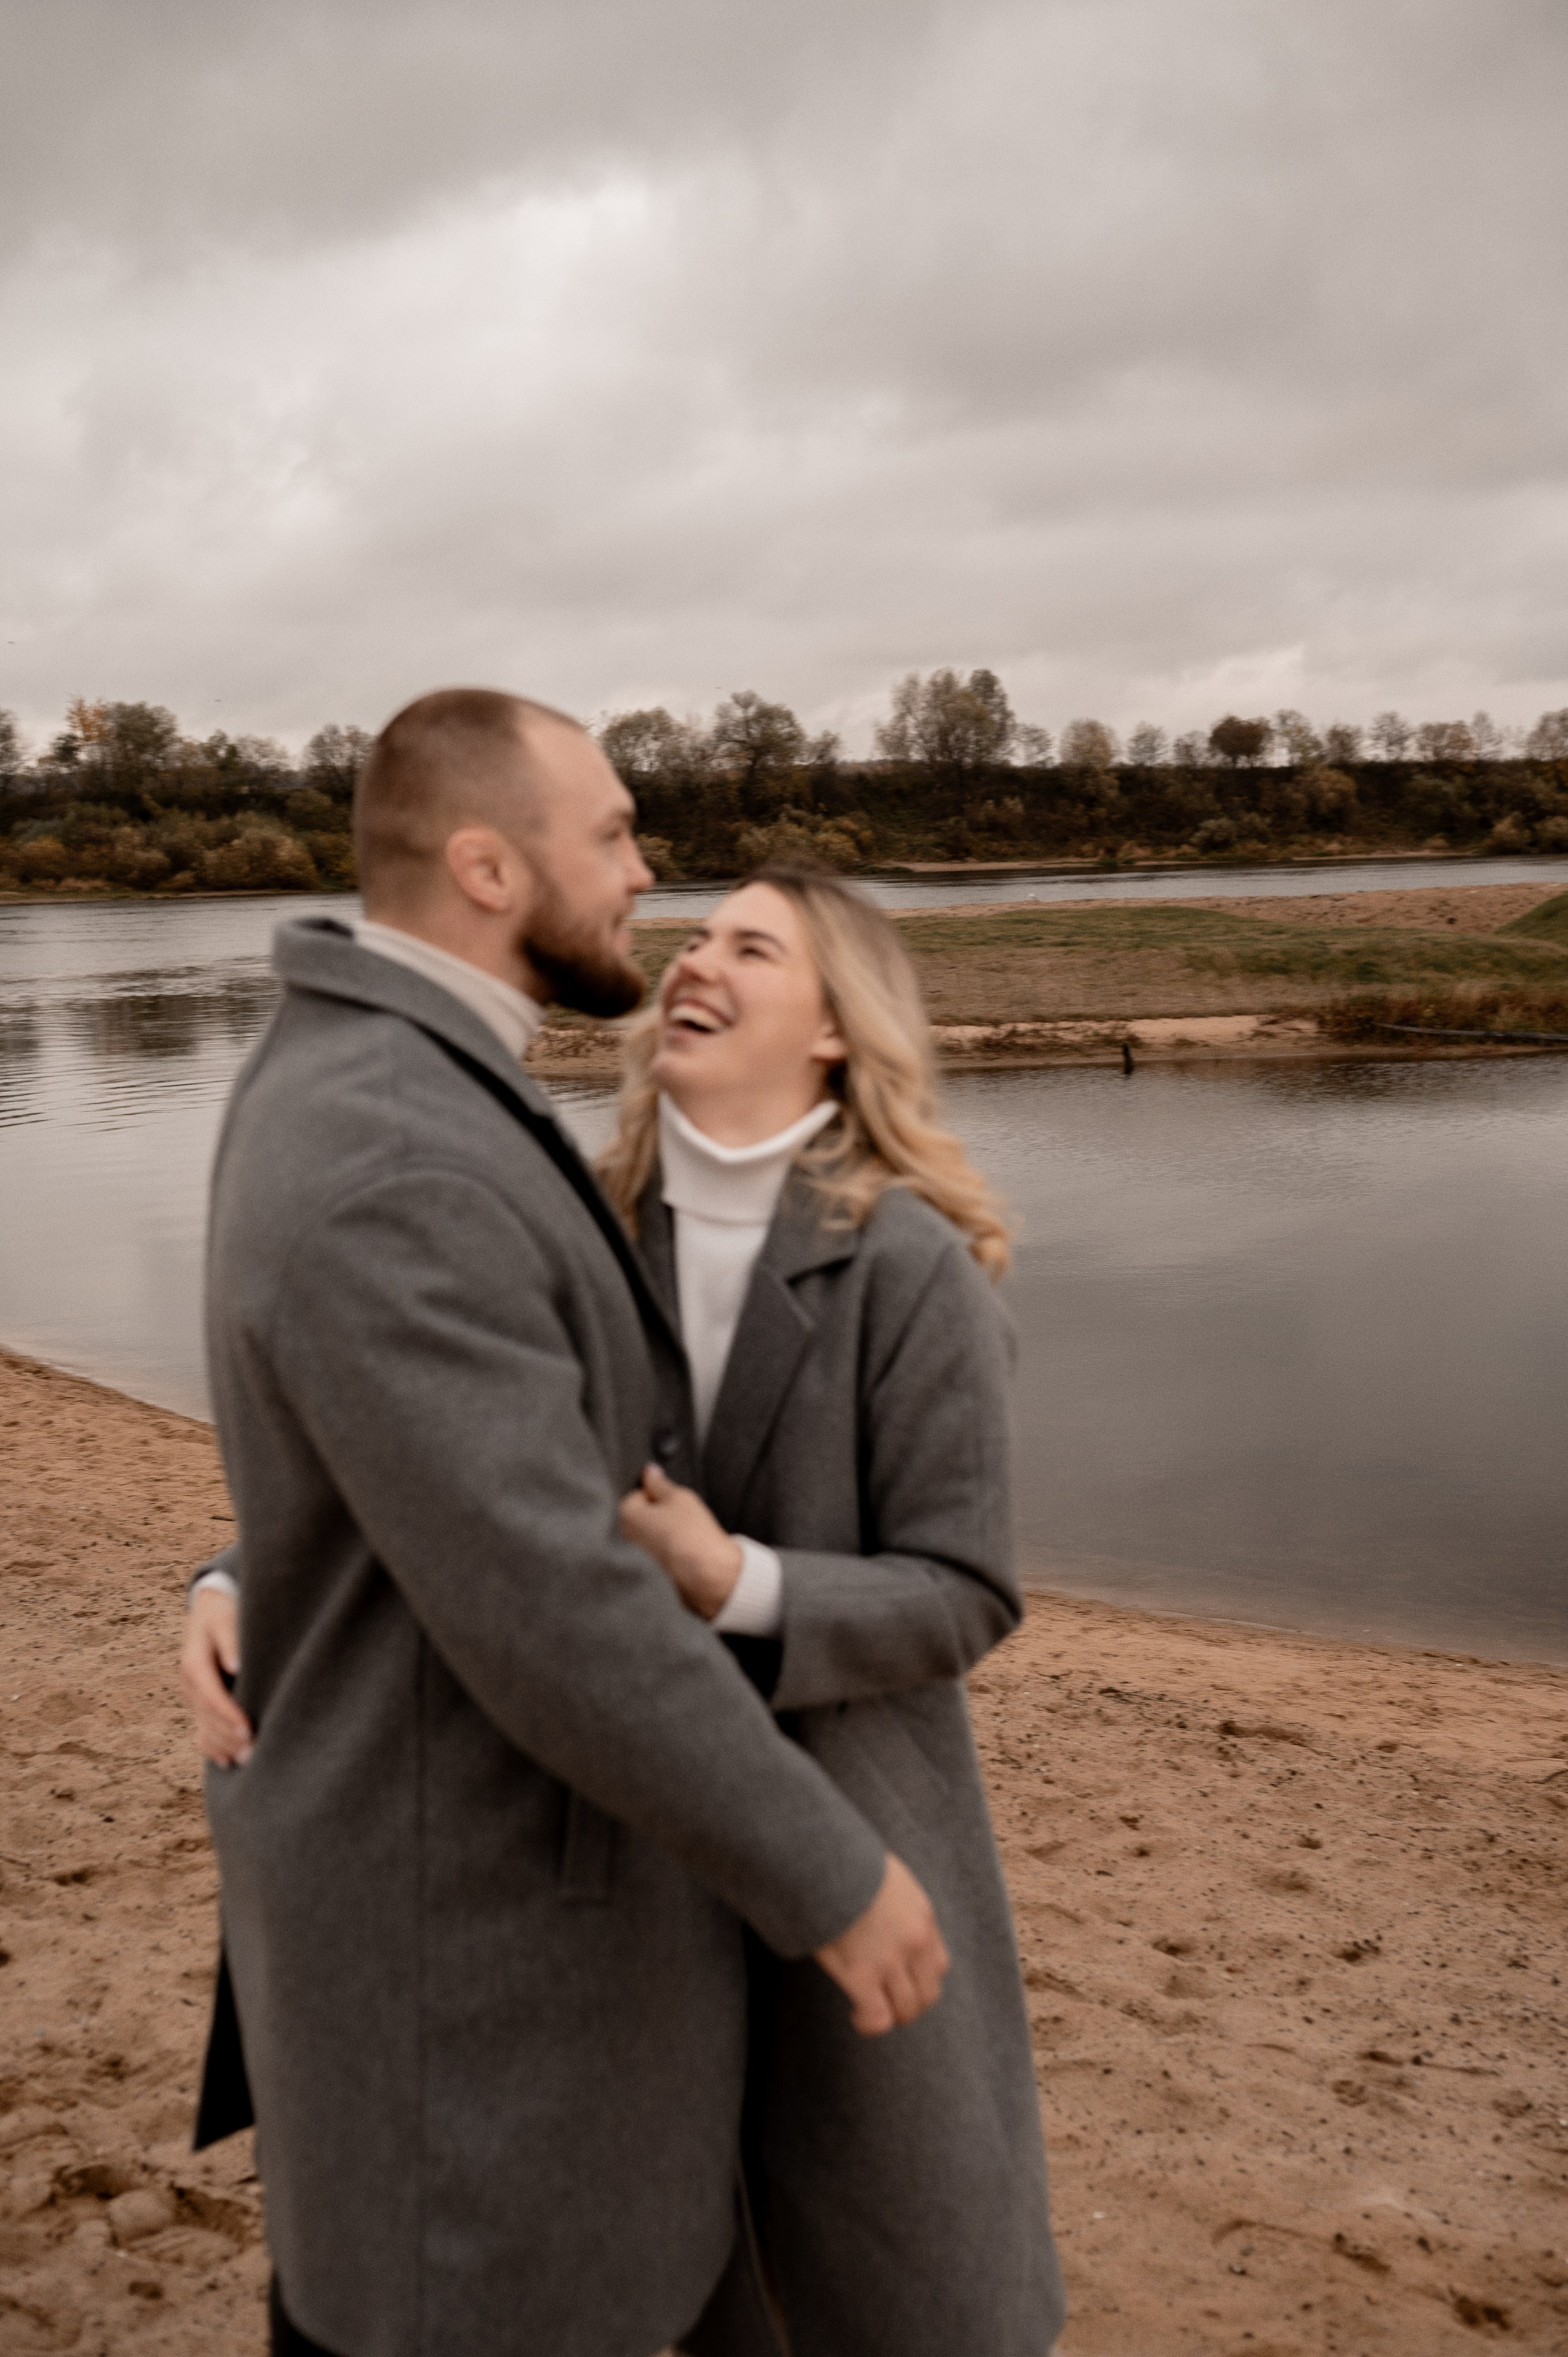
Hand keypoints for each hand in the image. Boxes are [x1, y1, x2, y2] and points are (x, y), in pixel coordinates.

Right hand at [179, 1588, 253, 1768]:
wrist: (210, 1609)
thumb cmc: (224, 1613)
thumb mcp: (226, 1618)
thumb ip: (231, 1640)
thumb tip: (237, 1666)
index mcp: (194, 1664)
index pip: (210, 1695)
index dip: (227, 1715)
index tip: (247, 1730)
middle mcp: (189, 1683)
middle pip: (206, 1717)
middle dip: (228, 1737)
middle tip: (254, 1753)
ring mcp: (192, 1695)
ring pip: (203, 1727)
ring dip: (222, 1746)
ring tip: (247, 1760)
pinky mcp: (199, 1701)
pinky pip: (200, 1730)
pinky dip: (212, 1746)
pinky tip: (228, 1761)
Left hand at [618, 1463, 742, 1619]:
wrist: (706, 1569)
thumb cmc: (691, 1532)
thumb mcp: (677, 1496)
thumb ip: (659, 1482)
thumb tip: (649, 1471)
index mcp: (626, 1513)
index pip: (638, 1491)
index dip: (657, 1492)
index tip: (670, 1497)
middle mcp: (626, 1534)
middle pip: (642, 1510)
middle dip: (658, 1508)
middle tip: (678, 1512)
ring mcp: (637, 1551)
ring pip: (651, 1527)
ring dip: (665, 1524)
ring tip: (683, 1528)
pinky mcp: (650, 1563)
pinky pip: (659, 1542)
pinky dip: (669, 1539)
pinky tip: (683, 1541)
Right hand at [814, 1854, 949, 2035]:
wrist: (825, 1860)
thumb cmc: (846, 1864)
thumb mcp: (888, 1878)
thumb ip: (897, 1904)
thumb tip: (884, 1917)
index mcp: (922, 1917)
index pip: (939, 1965)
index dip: (920, 1980)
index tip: (900, 1981)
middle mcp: (914, 1942)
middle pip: (928, 1994)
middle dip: (908, 2006)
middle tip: (885, 2004)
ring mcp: (890, 1960)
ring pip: (906, 2009)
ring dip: (890, 2016)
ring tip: (867, 2010)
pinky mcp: (862, 1974)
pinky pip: (878, 2017)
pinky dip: (868, 2023)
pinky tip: (856, 2017)